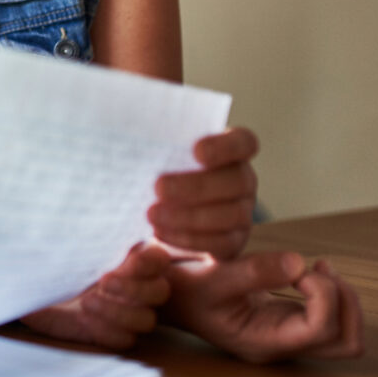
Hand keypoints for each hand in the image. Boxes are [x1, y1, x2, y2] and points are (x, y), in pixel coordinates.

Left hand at [21, 242, 171, 349]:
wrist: (35, 282)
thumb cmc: (51, 253)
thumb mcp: (63, 239)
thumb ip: (81, 232)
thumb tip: (76, 213)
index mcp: (130, 253)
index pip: (157, 258)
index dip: (149, 261)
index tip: (129, 259)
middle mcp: (136, 283)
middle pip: (159, 291)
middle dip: (134, 288)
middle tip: (104, 281)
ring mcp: (128, 310)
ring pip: (145, 319)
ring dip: (118, 313)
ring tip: (86, 302)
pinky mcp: (113, 332)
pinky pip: (125, 340)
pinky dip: (107, 331)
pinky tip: (84, 319)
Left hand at [149, 127, 257, 258]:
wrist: (159, 207)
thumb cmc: (158, 167)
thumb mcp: (158, 151)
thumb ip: (156, 143)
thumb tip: (133, 133)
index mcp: (231, 151)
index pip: (243, 143)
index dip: (225, 146)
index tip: (197, 151)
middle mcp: (243, 180)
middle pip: (237, 181)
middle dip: (197, 186)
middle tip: (159, 187)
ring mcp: (242, 212)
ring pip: (231, 215)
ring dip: (189, 216)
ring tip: (152, 214)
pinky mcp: (233, 241)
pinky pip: (220, 243)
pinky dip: (188, 238)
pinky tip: (161, 231)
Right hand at [164, 251, 363, 362]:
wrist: (165, 295)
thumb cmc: (182, 288)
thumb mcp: (210, 276)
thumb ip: (253, 271)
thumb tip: (298, 263)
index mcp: (263, 340)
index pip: (321, 328)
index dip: (322, 293)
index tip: (296, 266)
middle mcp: (280, 345)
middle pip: (346, 341)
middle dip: (344, 301)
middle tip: (318, 270)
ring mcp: (285, 336)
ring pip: (344, 333)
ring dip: (341, 298)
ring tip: (315, 268)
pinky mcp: (285, 322)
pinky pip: (329, 320)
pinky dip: (331, 294)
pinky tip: (308, 270)